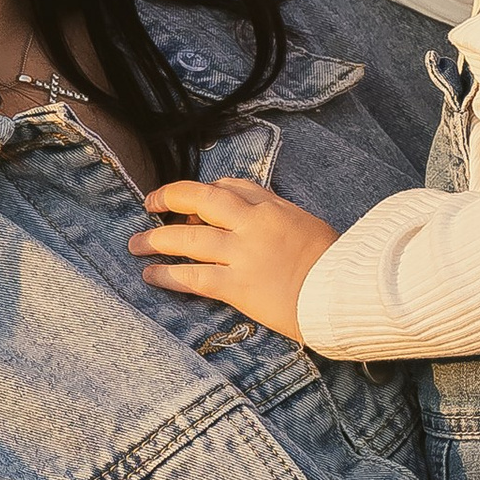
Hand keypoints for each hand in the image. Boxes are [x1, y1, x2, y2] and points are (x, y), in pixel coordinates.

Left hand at [132, 178, 340, 340]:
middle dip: (171, 198)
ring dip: (157, 239)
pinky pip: (193, 276)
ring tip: (135, 244)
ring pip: (189, 238)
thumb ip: (281, 220)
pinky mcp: (237, 285)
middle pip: (202, 200)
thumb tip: (258, 223)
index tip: (192, 199)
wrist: (344, 293)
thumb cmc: (336, 265)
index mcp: (274, 208)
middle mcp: (254, 224)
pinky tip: (150, 274)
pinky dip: (167, 274)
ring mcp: (243, 254)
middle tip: (150, 203)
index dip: (206, 191)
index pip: (232, 187)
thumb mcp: (310, 227)